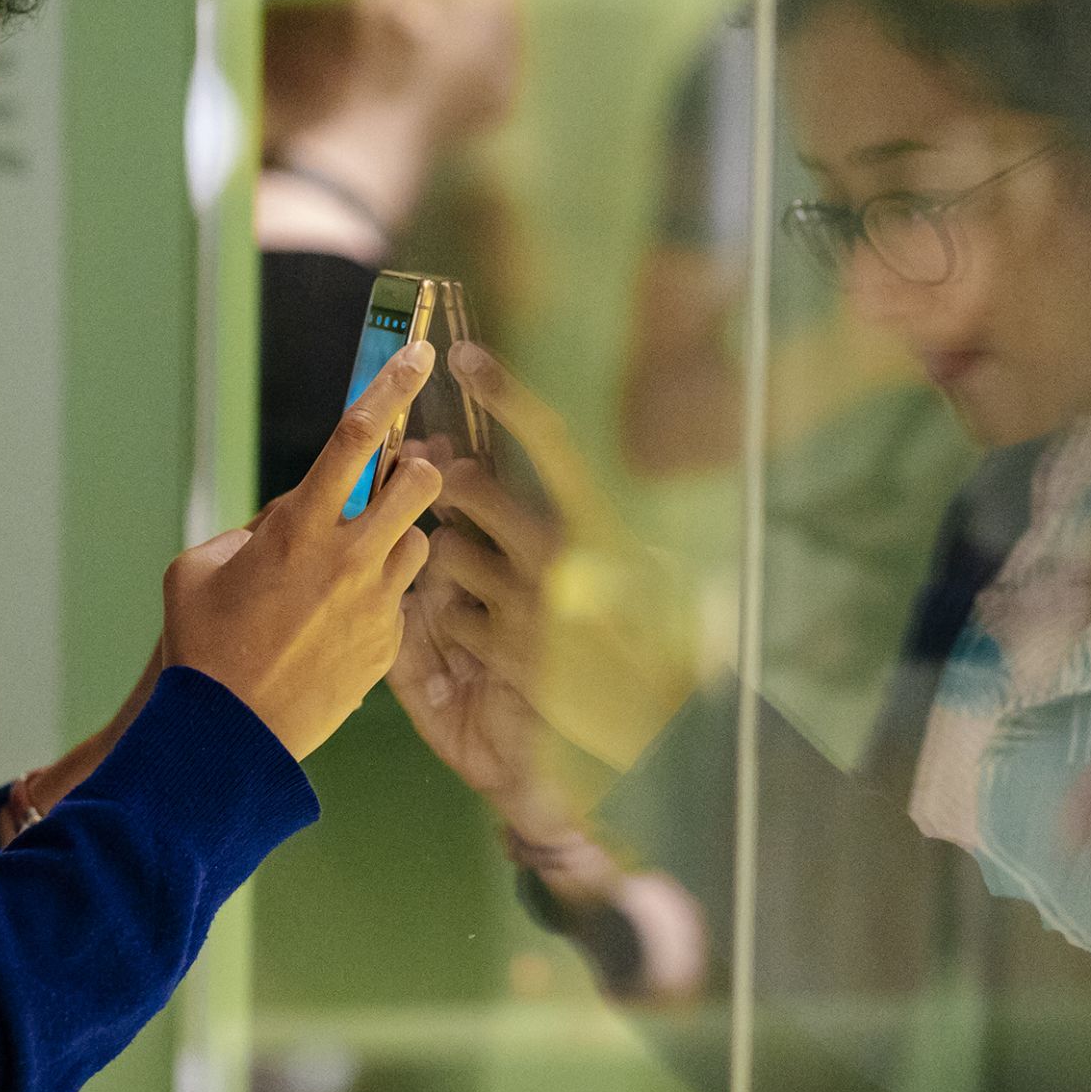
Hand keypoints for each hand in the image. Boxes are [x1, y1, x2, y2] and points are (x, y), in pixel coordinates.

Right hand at [161, 342, 441, 758]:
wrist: (226, 736)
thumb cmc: (201, 646)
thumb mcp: (201, 569)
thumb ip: (251, 529)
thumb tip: (287, 518)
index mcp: (297, 527)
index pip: (355, 436)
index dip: (390, 385)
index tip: (418, 353)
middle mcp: (348, 559)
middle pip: (423, 484)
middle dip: (421, 471)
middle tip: (404, 477)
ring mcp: (376, 605)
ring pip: (422, 545)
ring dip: (399, 541)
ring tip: (358, 566)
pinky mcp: (389, 646)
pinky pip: (401, 603)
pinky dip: (379, 601)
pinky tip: (340, 626)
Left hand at [393, 345, 698, 780]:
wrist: (651, 733)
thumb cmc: (653, 648)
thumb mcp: (653, 578)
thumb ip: (604, 528)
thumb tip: (558, 483)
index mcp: (601, 526)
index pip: (552, 442)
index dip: (507, 394)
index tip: (466, 358)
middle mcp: (560, 558)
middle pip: (470, 488)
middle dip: (445, 479)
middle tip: (437, 476)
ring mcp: (526, 606)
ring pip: (447, 552)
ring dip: (445, 557)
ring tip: (471, 575)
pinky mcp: (500, 653)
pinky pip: (447, 616)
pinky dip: (452, 619)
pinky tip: (477, 633)